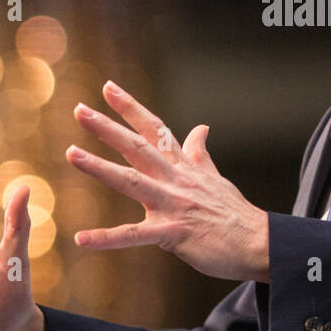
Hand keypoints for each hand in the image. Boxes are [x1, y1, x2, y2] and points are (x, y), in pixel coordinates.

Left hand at [66, 80, 270, 282]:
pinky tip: (81, 238)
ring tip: (71, 153)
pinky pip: (134, 236)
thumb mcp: (216, 177)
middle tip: (79, 110)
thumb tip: (201, 127)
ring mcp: (173, 205)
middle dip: (108, 128)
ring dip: (99, 167)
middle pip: (137, 147)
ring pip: (131, 182)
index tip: (107, 88)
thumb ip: (200, 154)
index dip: (130, 108)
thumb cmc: (236, 214)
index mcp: (184, 167)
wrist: (259, 243)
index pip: (154, 130)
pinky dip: (107, 238)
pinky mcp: (172, 234)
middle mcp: (176, 180)